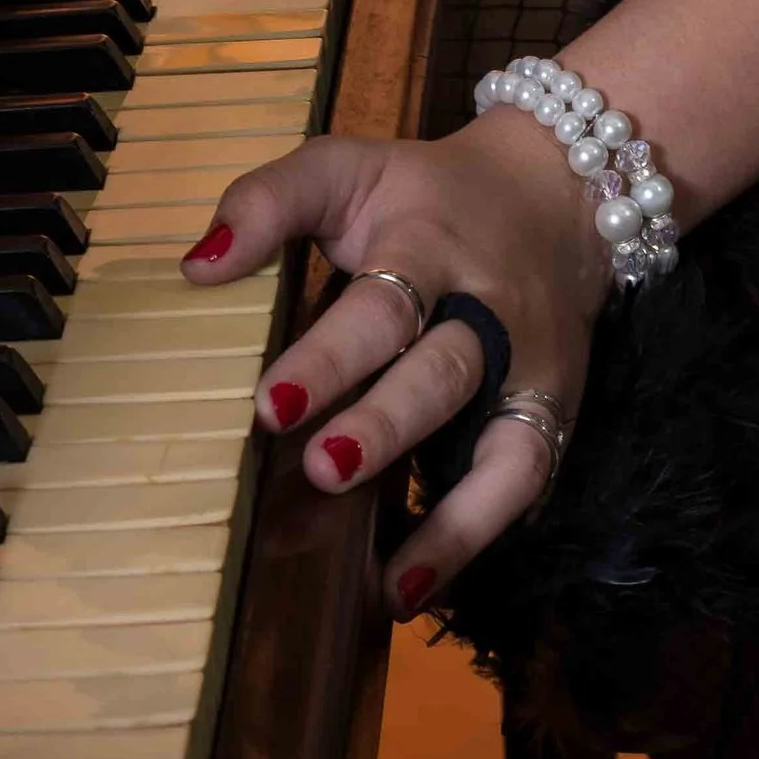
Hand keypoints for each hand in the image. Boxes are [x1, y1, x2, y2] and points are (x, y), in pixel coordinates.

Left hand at [178, 107, 615, 622]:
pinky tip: (417, 590)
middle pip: (446, 371)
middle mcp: (489, 309)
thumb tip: (196, 267)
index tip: (268, 406)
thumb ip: (272, 200)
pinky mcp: (554, 411)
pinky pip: (527, 483)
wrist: (562, 189)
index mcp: (430, 243)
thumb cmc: (426, 194)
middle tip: (323, 470)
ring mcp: (531, 369)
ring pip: (508, 445)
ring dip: (453, 516)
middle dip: (387, 426)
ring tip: (387, 580)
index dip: (330, 356)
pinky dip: (477, 538)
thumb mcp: (352, 168)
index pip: (385, 302)